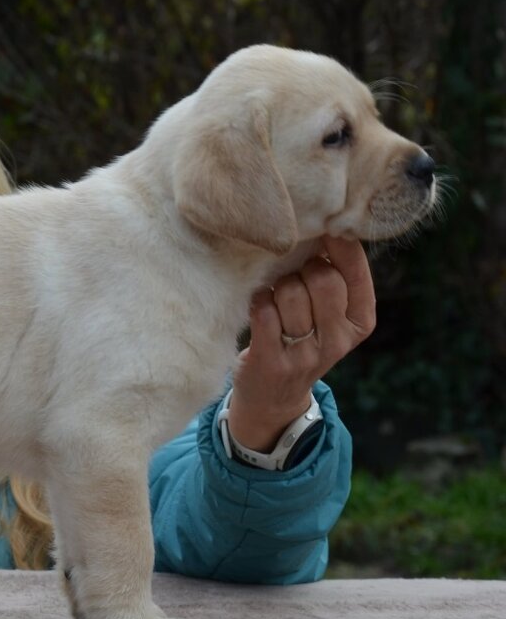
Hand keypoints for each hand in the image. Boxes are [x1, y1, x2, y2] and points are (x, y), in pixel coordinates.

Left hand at [227, 236, 375, 450]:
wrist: (273, 397)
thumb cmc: (301, 336)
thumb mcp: (331, 313)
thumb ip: (335, 274)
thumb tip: (327, 221)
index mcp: (361, 321)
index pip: (354, 270)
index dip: (335, 244)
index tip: (319, 228)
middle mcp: (339, 339)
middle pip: (323, 278)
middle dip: (301, 268)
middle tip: (291, 274)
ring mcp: (306, 353)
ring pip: (290, 293)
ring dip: (276, 287)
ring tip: (275, 295)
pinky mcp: (272, 361)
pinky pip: (264, 312)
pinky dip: (258, 302)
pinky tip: (259, 307)